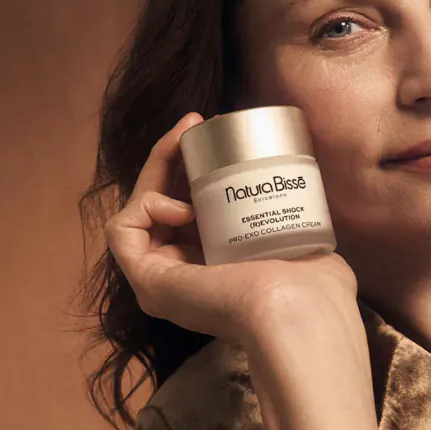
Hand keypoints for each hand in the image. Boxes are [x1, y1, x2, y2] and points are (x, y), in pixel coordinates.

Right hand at [103, 111, 359, 346]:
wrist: (297, 307)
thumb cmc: (307, 280)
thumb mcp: (291, 233)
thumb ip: (281, 212)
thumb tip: (285, 178)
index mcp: (216, 269)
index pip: (187, 210)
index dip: (190, 169)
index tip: (210, 129)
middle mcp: (183, 278)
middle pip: (161, 206)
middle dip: (170, 158)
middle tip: (194, 123)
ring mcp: (161, 283)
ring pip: (139, 212)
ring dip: (155, 171)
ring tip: (184, 149)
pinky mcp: (146, 282)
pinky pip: (123, 231)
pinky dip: (145, 207)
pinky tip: (181, 207)